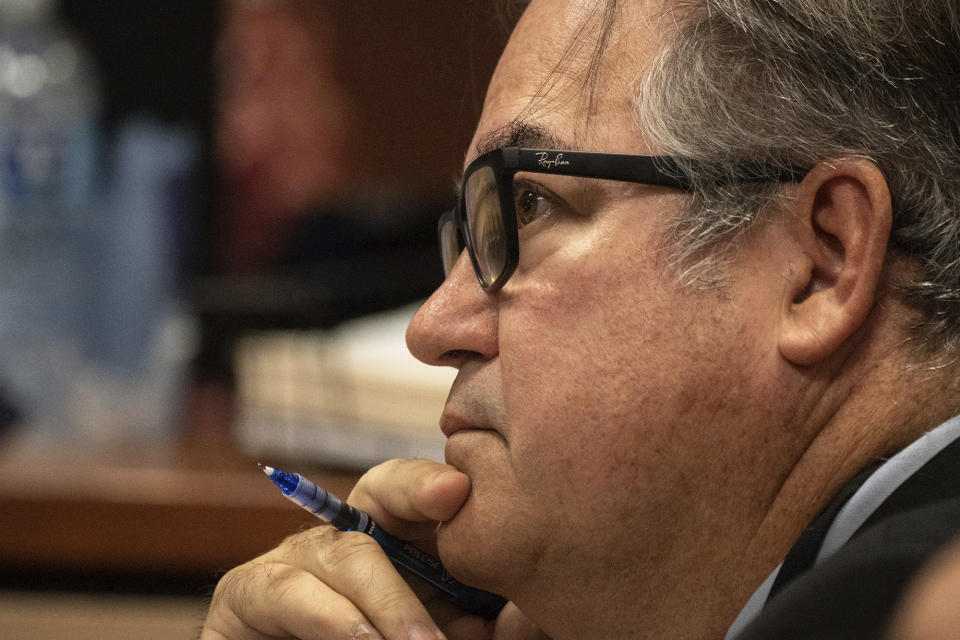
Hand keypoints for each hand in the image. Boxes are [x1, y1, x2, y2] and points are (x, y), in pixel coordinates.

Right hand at [200, 458, 547, 639]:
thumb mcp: (438, 634)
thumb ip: (478, 620)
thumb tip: (528, 615)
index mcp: (395, 541)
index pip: (411, 488)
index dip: (430, 482)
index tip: (460, 489)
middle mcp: (344, 536)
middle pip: (376, 490)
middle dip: (414, 498)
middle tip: (455, 527)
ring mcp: (294, 560)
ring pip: (346, 555)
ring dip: (389, 604)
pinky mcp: (247, 595)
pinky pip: (291, 594)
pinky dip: (334, 621)